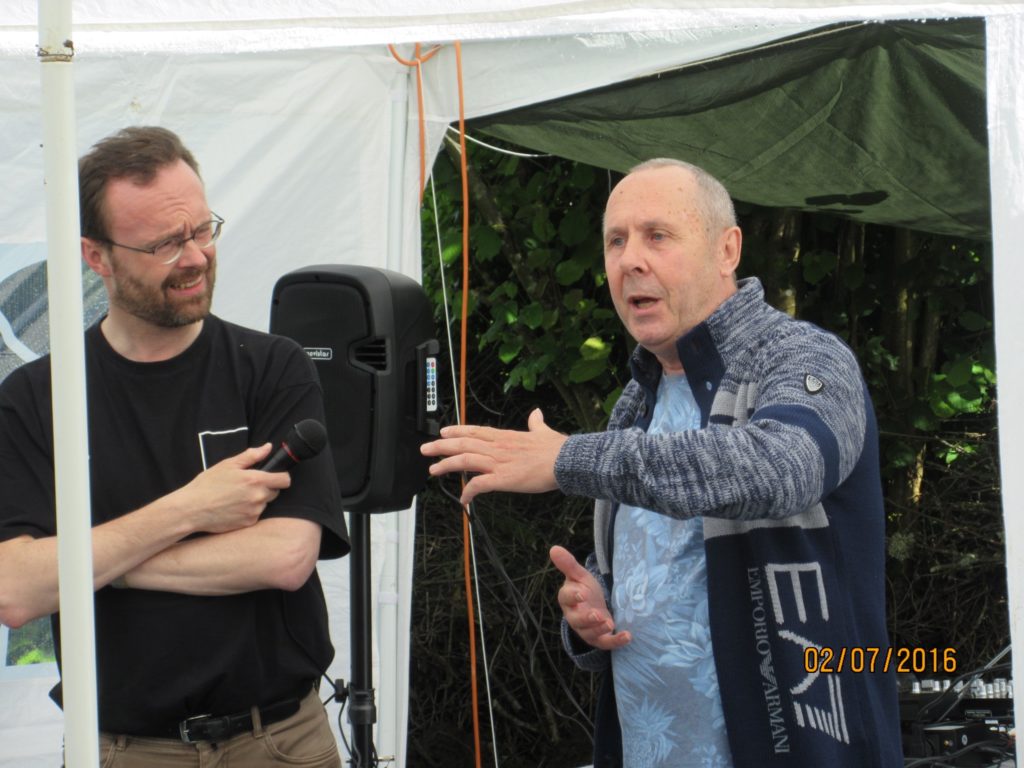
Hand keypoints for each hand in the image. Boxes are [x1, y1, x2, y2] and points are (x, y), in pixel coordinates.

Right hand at [173, 444, 291, 533]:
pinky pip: (255, 515)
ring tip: (237, 497)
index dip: (281, 477)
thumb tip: (268, 447)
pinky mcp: (248, 523)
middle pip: (275, 492)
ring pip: (264, 504)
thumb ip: (251, 456)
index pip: (285, 480)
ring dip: (257, 500)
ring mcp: (254, 512)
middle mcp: (258, 497)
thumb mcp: (228, 465)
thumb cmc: (207, 485)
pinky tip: (234, 508)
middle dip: (266, 488)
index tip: (274, 476)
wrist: (191, 509)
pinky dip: (248, 511)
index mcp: (255, 480)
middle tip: (247, 486)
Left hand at [420, 408, 565, 504]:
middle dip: (441, 446)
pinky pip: (478, 485)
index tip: (444, 432)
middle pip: (462, 443)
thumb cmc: (556, 448)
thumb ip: (536, 423)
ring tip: (433, 470)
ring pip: (464, 460)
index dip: (457, 431)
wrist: (565, 461)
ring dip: (446, 465)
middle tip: (426, 449)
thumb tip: (536, 413)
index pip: (475, 431)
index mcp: (505, 436)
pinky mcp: (502, 479)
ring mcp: (498, 462)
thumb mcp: (543, 431)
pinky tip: (463, 499)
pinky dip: (468, 492)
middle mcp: (497, 447)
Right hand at [550, 545, 629, 650]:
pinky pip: (605, 643)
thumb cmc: (584, 589)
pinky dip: (616, 641)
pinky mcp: (599, 638)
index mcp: (567, 600)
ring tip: (610, 623)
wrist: (594, 605)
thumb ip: (568, 564)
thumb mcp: (579, 575)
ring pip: (590, 634)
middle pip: (577, 620)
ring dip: (600, 630)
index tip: (582, 593)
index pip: (566, 598)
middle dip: (587, 618)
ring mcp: (586, 629)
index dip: (574, 596)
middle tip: (597, 615)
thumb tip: (554, 548)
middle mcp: (574, 617)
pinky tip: (627, 636)